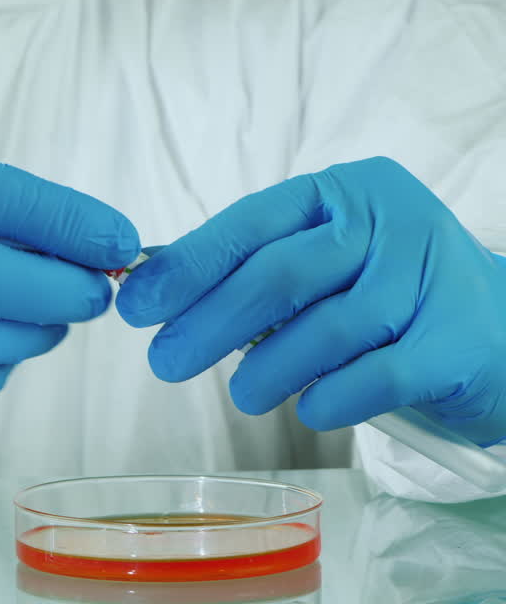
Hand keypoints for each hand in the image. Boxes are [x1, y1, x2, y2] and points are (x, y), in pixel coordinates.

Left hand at [117, 157, 505, 446]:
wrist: (498, 331)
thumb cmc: (385, 299)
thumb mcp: (322, 266)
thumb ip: (250, 271)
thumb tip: (153, 293)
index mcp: (344, 193)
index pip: (249, 224)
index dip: (187, 267)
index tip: (135, 306)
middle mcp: (391, 222)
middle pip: (280, 274)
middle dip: (209, 323)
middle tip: (164, 363)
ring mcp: (431, 279)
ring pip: (326, 327)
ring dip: (267, 370)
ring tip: (242, 395)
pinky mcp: (458, 342)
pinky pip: (376, 376)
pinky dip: (331, 399)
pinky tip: (310, 410)